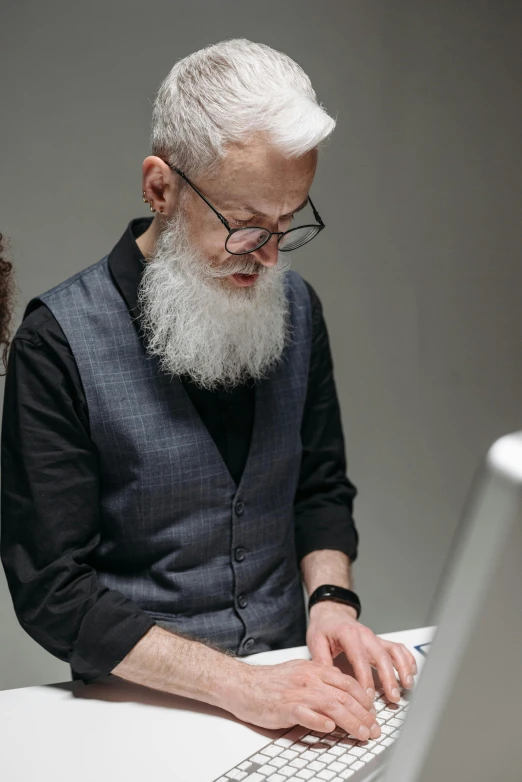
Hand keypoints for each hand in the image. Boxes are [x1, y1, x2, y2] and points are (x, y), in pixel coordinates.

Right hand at [224, 657, 380, 739]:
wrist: (242, 684)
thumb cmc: (269, 682)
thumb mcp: (298, 672)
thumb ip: (319, 678)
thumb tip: (340, 685)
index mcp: (314, 669)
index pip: (347, 682)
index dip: (364, 698)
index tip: (373, 713)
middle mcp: (309, 679)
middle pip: (344, 695)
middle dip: (364, 714)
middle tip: (374, 729)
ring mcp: (297, 693)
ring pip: (332, 705)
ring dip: (351, 721)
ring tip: (362, 734)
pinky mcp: (285, 707)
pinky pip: (306, 714)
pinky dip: (320, 721)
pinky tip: (330, 728)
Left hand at [307, 601, 417, 702]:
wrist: (331, 613)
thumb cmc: (324, 628)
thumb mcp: (315, 642)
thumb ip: (322, 661)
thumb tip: (331, 680)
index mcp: (348, 635)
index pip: (359, 658)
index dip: (366, 678)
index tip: (369, 696)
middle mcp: (365, 635)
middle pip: (381, 656)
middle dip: (389, 678)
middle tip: (393, 697)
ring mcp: (375, 638)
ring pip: (393, 651)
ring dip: (403, 668)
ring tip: (407, 686)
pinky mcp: (380, 641)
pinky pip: (398, 648)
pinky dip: (407, 659)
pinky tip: (412, 672)